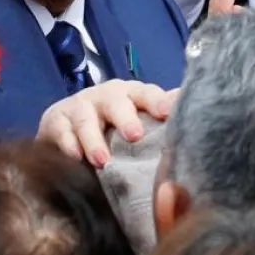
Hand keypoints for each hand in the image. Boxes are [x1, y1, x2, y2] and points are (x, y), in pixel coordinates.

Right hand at [36, 80, 176, 168]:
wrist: (67, 126)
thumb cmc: (113, 124)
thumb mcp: (139, 117)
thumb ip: (163, 113)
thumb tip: (199, 109)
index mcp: (130, 94)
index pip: (146, 93)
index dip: (156, 101)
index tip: (166, 114)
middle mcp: (105, 96)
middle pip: (115, 101)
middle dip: (125, 117)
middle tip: (135, 135)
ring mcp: (79, 107)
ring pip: (86, 120)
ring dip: (94, 140)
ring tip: (102, 161)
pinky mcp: (56, 122)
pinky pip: (61, 132)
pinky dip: (68, 145)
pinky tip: (75, 157)